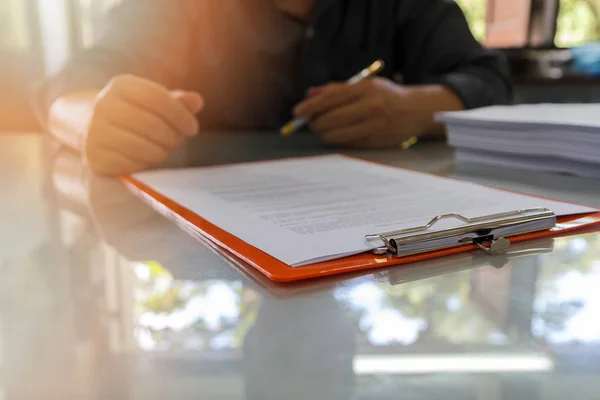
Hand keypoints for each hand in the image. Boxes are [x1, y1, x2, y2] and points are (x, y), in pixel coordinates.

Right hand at [83, 75, 203, 174]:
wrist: (91, 126)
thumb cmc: (133, 112)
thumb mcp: (154, 101)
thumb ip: (178, 101)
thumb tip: (197, 101)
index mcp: (122, 86)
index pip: (156, 98)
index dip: (180, 115)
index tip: (192, 128)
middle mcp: (103, 105)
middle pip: (151, 124)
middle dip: (172, 136)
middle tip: (177, 141)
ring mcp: (95, 131)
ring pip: (140, 146)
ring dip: (160, 152)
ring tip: (163, 149)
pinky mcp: (94, 156)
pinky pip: (128, 164)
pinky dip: (144, 164)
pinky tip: (146, 158)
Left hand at [293, 78, 453, 147]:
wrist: (417, 110)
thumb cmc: (387, 95)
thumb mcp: (365, 85)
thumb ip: (337, 89)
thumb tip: (310, 94)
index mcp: (366, 88)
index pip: (330, 98)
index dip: (310, 107)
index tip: (297, 112)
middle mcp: (371, 106)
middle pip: (330, 119)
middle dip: (315, 122)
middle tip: (312, 122)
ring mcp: (375, 125)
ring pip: (336, 134)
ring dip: (324, 133)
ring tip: (324, 129)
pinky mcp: (377, 141)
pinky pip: (347, 143)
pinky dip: (338, 140)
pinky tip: (338, 134)